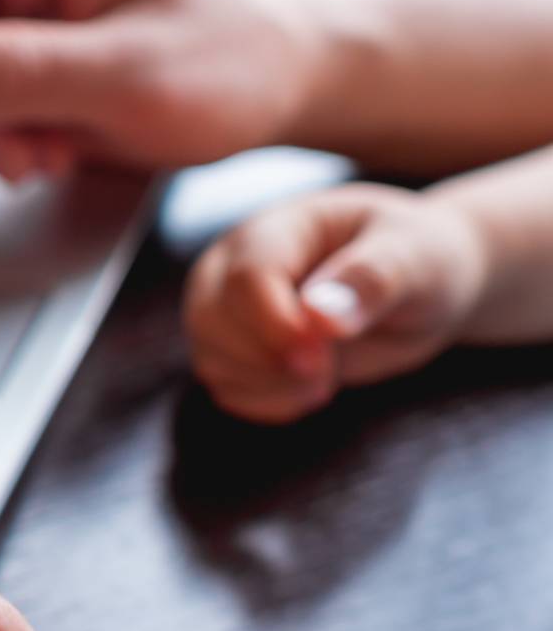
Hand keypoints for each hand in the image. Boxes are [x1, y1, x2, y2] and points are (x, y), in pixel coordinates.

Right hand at [183, 183, 488, 423]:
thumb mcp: (417, 260)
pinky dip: (266, 402)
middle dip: (268, 359)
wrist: (418, 287)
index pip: (245, 278)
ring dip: (269, 384)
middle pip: (210, 318)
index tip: (322, 359)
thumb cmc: (420, 260)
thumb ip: (371, 280)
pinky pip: (224, 387)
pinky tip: (309, 389)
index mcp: (276, 229)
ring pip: (209, 357)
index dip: (277, 326)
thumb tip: (320, 316)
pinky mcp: (233, 350)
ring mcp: (227, 309)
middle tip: (327, 369)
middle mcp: (235, 265)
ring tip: (326, 377)